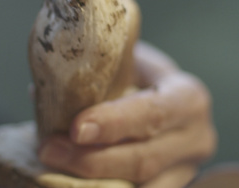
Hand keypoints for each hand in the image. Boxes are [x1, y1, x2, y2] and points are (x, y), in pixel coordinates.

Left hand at [38, 41, 216, 186]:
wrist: (166, 97)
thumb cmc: (140, 75)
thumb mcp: (128, 63)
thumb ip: (97, 76)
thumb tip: (41, 94)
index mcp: (188, 98)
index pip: (152, 113)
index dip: (114, 123)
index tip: (75, 129)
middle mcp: (196, 138)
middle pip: (143, 160)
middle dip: (91, 160)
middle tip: (49, 150)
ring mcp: (188, 170)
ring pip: (141, 187)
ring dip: (93, 183)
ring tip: (54, 168)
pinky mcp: (173, 186)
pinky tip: (72, 183)